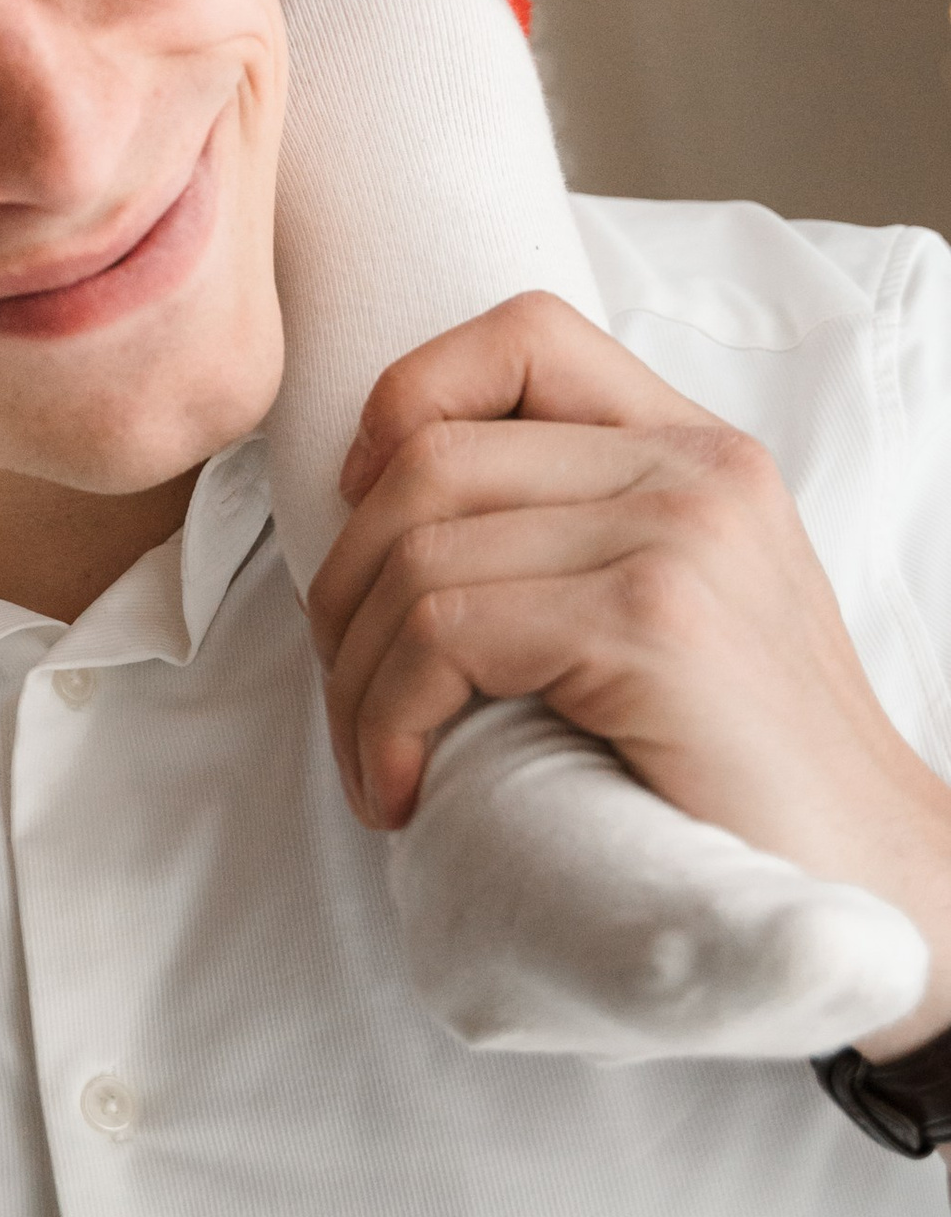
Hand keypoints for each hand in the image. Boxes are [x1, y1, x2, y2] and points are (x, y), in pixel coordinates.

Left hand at [309, 293, 950, 1053]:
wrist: (871, 882)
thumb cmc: (738, 765)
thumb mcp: (674, 602)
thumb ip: (572, 526)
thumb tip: (376, 496)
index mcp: (697, 448)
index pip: (521, 334)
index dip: (406, 400)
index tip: (366, 517)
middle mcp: (694, 470)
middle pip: (431, 457)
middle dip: (346, 584)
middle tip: (350, 691)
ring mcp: (679, 539)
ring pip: (420, 553)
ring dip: (358, 676)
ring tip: (377, 763)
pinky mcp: (652, 627)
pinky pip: (446, 636)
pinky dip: (389, 721)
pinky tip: (402, 790)